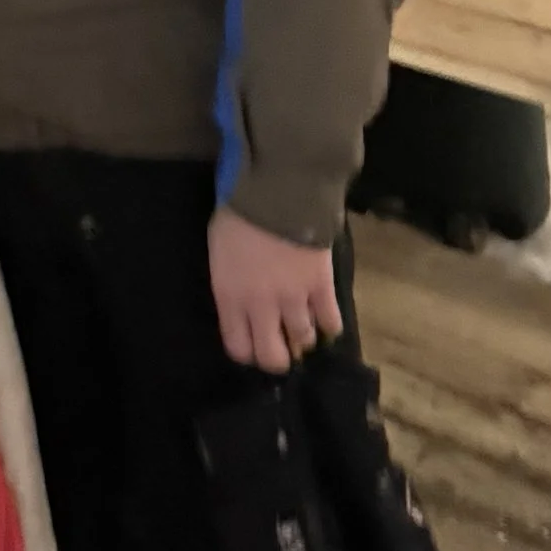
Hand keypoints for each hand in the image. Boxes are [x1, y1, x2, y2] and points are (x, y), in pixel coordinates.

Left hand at [208, 207, 342, 375]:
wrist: (276, 192)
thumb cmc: (238, 216)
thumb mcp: (219, 253)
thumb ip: (230, 284)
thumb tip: (240, 304)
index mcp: (230, 297)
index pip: (239, 348)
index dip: (248, 353)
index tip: (254, 346)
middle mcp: (261, 307)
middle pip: (273, 357)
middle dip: (278, 358)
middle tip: (283, 347)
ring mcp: (294, 299)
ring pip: (303, 341)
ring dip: (303, 338)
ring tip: (303, 327)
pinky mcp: (322, 287)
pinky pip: (331, 322)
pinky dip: (329, 325)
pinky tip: (325, 318)